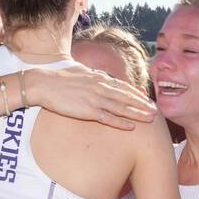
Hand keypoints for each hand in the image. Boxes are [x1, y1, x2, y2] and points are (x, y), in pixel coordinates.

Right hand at [25, 66, 156, 128]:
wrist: (43, 83)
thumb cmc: (58, 77)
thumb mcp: (79, 71)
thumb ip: (92, 74)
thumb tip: (101, 75)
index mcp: (98, 78)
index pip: (122, 86)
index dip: (136, 94)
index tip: (146, 99)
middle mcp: (100, 87)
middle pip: (127, 97)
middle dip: (142, 104)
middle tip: (155, 111)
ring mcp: (95, 99)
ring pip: (122, 108)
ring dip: (137, 114)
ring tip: (150, 119)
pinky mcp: (87, 111)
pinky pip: (108, 118)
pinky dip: (121, 122)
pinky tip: (131, 127)